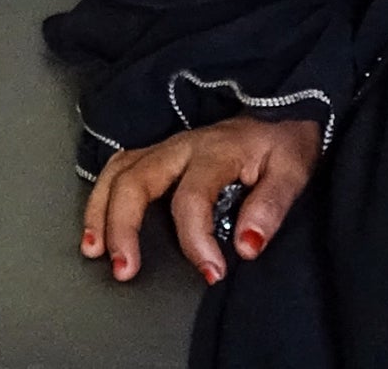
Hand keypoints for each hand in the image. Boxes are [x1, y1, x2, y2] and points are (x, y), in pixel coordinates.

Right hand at [80, 116, 320, 285]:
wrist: (282, 113)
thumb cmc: (284, 145)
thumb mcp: (292, 172)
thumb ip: (271, 207)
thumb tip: (247, 246)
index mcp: (216, 150)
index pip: (192, 197)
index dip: (196, 240)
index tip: (211, 273)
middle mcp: (183, 146)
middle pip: (136, 180)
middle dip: (123, 228)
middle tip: (126, 271)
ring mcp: (166, 147)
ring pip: (118, 172)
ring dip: (100, 212)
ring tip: (95, 252)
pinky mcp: (159, 153)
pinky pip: (118, 168)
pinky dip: (100, 197)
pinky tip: (96, 227)